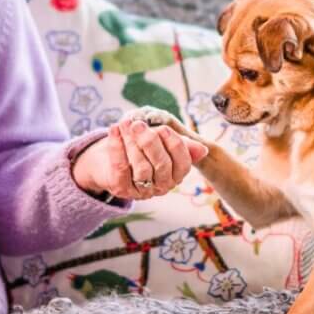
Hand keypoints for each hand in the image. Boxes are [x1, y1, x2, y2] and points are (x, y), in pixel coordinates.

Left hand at [72, 120, 208, 201]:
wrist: (110, 160)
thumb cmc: (142, 149)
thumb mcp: (162, 144)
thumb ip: (180, 144)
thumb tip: (203, 150)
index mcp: (176, 175)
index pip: (182, 163)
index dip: (174, 145)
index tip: (163, 128)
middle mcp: (162, 186)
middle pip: (162, 165)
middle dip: (151, 142)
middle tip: (139, 124)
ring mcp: (141, 190)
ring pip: (142, 168)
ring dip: (132, 142)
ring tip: (125, 123)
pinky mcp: (121, 188)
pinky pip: (120, 168)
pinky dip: (116, 146)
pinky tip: (114, 130)